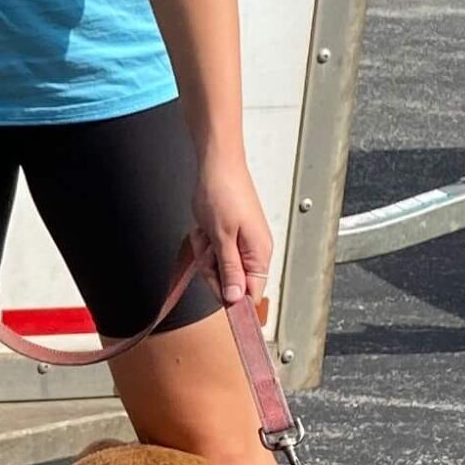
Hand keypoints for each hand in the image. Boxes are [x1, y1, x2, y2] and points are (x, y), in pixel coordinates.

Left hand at [188, 150, 271, 307]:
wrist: (217, 165)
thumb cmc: (223, 192)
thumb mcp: (222, 237)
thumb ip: (229, 270)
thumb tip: (236, 299)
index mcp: (259, 254)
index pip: (251, 294)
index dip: (231, 297)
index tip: (216, 290)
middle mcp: (255, 252)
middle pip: (231, 283)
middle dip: (212, 268)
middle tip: (208, 248)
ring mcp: (242, 244)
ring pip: (218, 267)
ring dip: (206, 253)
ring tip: (206, 232)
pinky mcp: (231, 236)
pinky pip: (214, 253)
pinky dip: (205, 242)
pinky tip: (205, 228)